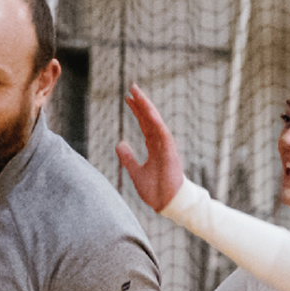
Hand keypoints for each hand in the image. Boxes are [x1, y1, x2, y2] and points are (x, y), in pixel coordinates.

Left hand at [115, 84, 185, 212]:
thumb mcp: (135, 172)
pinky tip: (148, 112)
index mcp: (154, 147)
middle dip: (141, 103)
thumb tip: (119, 144)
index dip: (136, 111)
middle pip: (149, 118)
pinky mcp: (170, 152)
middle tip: (132, 87)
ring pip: (156, 122)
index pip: (144, 124)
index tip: (127, 99)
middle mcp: (160, 143)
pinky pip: (163, 134)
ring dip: (147, 107)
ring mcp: (166, 146)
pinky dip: (156, 123)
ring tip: (138, 93)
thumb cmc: (155, 190)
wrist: (166, 203)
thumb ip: (128, 158)